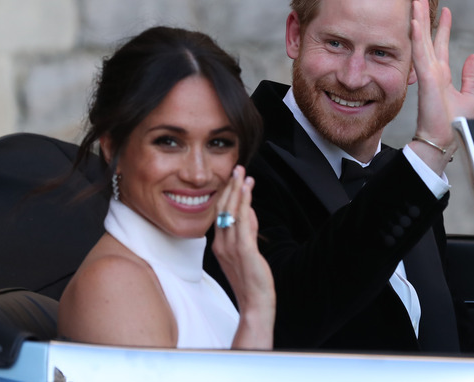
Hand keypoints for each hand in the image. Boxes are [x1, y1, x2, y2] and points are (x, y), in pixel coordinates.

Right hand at [213, 165, 274, 348]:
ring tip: (242, 173)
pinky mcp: (244, 250)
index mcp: (219, 245)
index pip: (220, 214)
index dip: (226, 194)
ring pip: (231, 212)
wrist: (255, 304)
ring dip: (237, 190)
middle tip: (237, 168)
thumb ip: (247, 231)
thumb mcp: (246, 252)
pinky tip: (247, 191)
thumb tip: (250, 212)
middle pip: (223, 209)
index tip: (233, 179)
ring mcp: (231, 247)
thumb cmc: (251, 281)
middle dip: (230, 187)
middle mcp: (221, 244)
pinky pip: (242, 222)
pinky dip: (244, 203)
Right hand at [409, 0, 473, 173]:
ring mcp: (428, 75)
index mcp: (441, 75)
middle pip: (427, 38)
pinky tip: (415, 23)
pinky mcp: (426, 80)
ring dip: (418, 21)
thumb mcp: (467, 96)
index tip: (445, 11)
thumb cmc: (453, 124)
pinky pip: (420, 55)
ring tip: (416, 2)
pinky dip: (417, 38)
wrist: (444, 140)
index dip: (443, 27)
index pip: (440, 45)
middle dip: (424, 17)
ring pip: (421, 42)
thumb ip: (470, 76)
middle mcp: (432, 72)